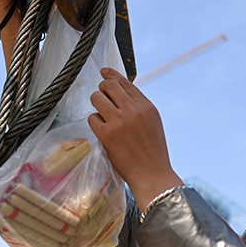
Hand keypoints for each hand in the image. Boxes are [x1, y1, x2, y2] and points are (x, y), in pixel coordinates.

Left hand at [88, 68, 182, 210]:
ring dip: (97, 104)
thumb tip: (121, 93)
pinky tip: (102, 130)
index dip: (112, 75)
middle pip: (109, 86)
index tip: (104, 72)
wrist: (152, 174)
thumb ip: (139, 107)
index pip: (125, 83)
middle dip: (103, 89)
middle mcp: (133, 111)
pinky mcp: (107, 134)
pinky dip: (95, 122)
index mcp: (147, 107)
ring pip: (97, 98)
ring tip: (102, 115)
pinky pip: (92, 118)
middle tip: (102, 97)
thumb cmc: (152, 152)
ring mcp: (119, 122)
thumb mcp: (153, 123)